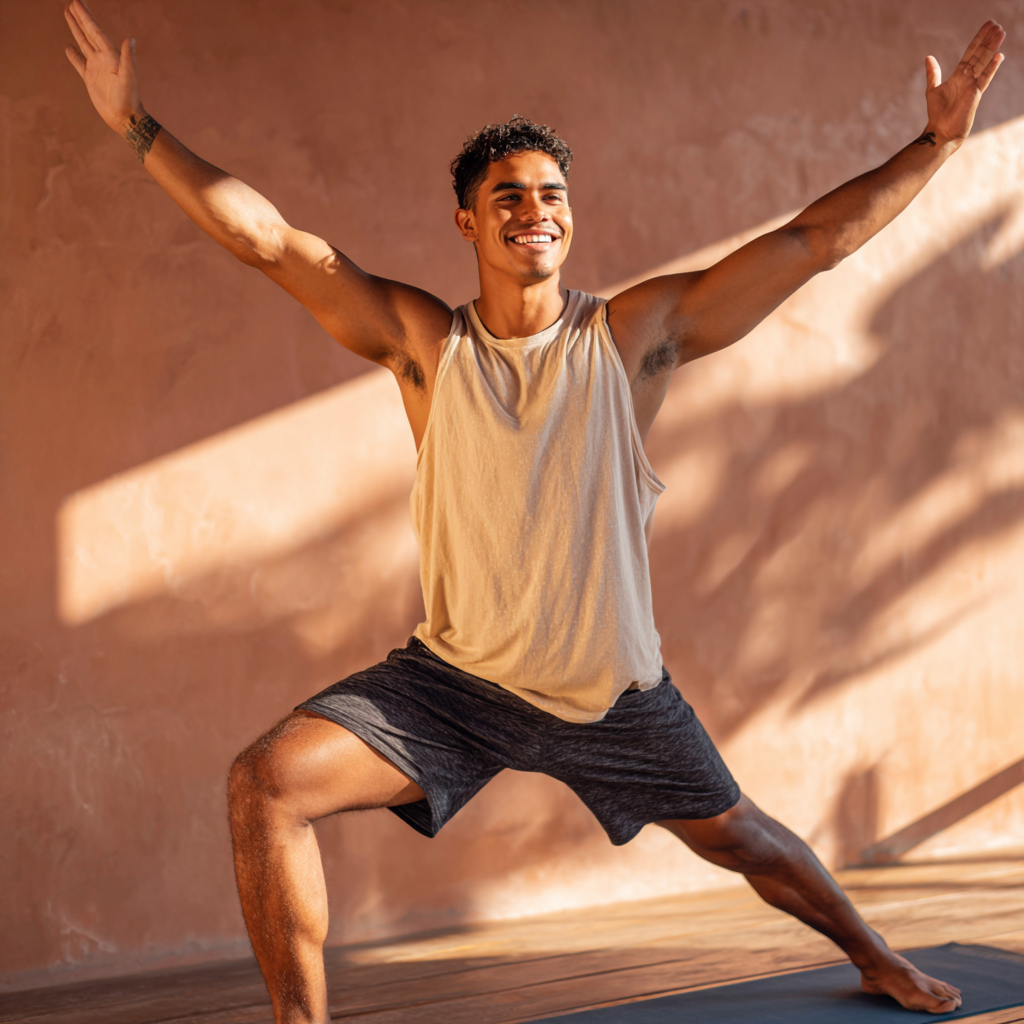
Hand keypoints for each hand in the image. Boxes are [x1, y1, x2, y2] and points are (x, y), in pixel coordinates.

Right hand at [64, 0, 142, 134]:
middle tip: (72, 3)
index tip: (77, 3)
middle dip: (81, 18)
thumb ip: (128, 57)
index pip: (96, 31)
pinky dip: (73, 55)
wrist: (125, 117)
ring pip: (83, 44)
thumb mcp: (129, 76)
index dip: (87, 17)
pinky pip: (79, 63)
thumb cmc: (129, 97)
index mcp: (111, 55)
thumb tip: (130, 38)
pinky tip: (68, 47)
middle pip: (89, 33)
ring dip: (76, 30)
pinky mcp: (90, 79)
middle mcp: (103, 58)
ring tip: (68, 15)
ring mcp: (96, 68)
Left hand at [922, 20, 1004, 144]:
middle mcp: (968, 78)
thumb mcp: (932, 89)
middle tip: (996, 25)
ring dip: (992, 48)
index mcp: (959, 75)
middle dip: (987, 40)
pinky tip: (998, 56)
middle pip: (979, 55)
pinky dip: (991, 68)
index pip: (971, 53)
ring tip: (1000, 33)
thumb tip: (929, 57)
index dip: (978, 40)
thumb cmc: (937, 113)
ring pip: (984, 63)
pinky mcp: (975, 94)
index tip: (988, 26)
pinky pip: (984, 79)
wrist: (941, 130)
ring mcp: (973, 85)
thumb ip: (933, 73)